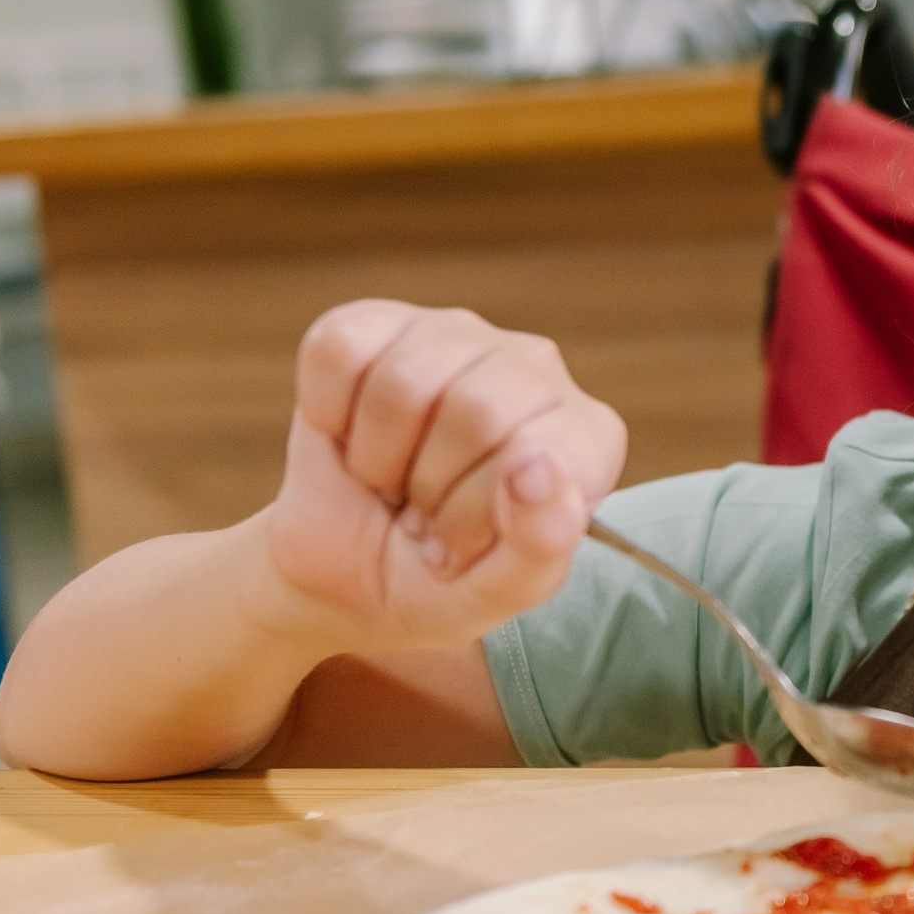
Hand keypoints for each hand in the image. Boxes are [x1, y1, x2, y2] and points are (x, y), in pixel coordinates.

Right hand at [258, 300, 625, 650]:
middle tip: (423, 511)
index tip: (462, 543)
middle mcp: (536, 369)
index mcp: (586, 438)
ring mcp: (458, 335)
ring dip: (378, 456)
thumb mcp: (493, 592)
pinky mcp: (378, 321)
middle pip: (476, 409)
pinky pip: (340, 351)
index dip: (477, 515)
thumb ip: (539, 546)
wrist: (343, 574)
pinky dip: (328, 413)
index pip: (540, 454)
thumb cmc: (437, 583)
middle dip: (428, 485)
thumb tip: (542, 468)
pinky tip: (352, 436)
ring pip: (403, 382)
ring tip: (393, 479)